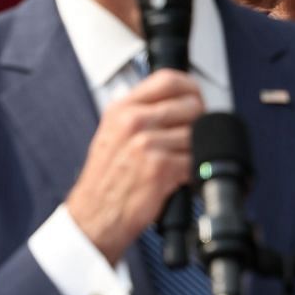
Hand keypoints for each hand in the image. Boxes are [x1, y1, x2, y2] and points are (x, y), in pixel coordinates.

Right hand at [63, 69, 204, 263]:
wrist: (94, 215)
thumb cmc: (106, 180)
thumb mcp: (113, 134)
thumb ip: (142, 114)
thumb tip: (179, 103)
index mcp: (122, 109)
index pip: (168, 79)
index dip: (191, 89)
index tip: (197, 100)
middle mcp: (134, 121)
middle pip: (190, 105)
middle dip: (200, 123)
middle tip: (193, 138)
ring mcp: (147, 143)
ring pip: (197, 134)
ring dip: (196, 152)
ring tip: (180, 163)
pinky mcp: (161, 167)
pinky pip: (196, 160)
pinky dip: (195, 172)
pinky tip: (181, 178)